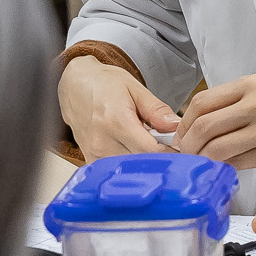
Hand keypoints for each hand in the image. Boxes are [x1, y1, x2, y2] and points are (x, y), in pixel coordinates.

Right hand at [58, 56, 179, 159]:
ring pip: (129, 171)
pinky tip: (134, 153)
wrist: (75, 85)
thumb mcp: (135, 89)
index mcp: (116, 121)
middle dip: (160, 158)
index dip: (170, 152)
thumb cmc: (104, 84)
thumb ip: (156, 110)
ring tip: (149, 147)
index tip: (181, 148)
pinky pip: (115, 171)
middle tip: (169, 147)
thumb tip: (176, 127)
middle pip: (141, 164)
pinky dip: (129, 167)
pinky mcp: (90, 160)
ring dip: (144, 164)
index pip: (151, 150)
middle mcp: (102, 142)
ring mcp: (93, 154)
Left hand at [176, 75, 255, 169]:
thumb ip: (238, 101)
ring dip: (204, 159)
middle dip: (188, 145)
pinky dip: (227, 167)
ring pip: (218, 150)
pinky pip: (240, 164)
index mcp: (253, 85)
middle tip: (187, 152)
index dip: (184, 123)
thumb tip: (203, 122)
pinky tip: (226, 166)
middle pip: (204, 128)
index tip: (181, 133)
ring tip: (204, 162)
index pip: (202, 103)